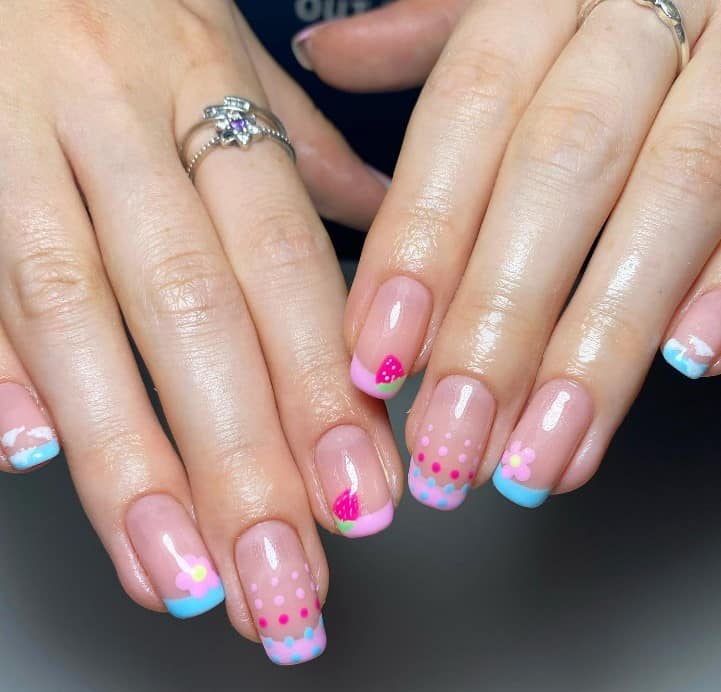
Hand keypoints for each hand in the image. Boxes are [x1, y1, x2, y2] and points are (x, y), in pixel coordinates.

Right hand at [0, 0, 400, 663]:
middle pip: (193, 312)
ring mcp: (13, 146)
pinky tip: (30, 458)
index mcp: (206, 90)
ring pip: (77, 317)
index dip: (323, 389)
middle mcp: (115, 124)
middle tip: (285, 577)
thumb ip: (303, 152)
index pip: (282, 263)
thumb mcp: (226, 59)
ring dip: (133, 460)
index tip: (359, 498)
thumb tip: (386, 223)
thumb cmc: (125, 4)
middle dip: (244, 460)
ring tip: (184, 575)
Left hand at [296, 0, 720, 507]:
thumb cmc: (600, 6)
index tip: (380, 358)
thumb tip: (327, 53)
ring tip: (540, 456)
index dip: (420, 243)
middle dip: (498, 324)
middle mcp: (635, 27)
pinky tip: (687, 366)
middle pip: (557, 174)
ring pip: (669, 202)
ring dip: (597, 348)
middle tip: (452, 440)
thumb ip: (424, 37)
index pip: (465, 117)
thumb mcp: (510, 2)